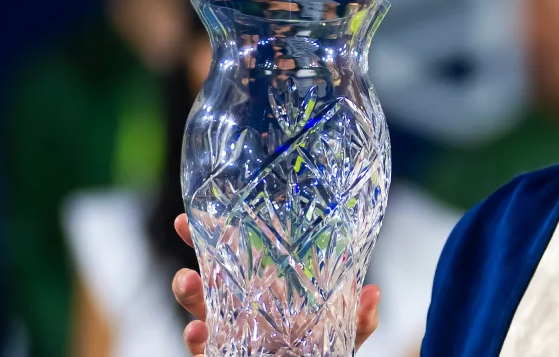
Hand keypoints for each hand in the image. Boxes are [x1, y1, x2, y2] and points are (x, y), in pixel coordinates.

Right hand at [170, 214, 380, 356]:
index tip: (195, 214)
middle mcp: (242, 310)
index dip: (216, 234)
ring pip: (199, 311)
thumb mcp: (345, 332)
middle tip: (186, 232)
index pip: (238, 257)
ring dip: (190, 293)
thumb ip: (358, 318)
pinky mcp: (223, 355)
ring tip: (187, 280)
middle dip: (194, 255)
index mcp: (266, 292)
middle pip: (209, 279)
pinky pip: (203, 349)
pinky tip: (196, 331)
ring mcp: (231, 334)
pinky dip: (196, 339)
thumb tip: (372, 293)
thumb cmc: (326, 349)